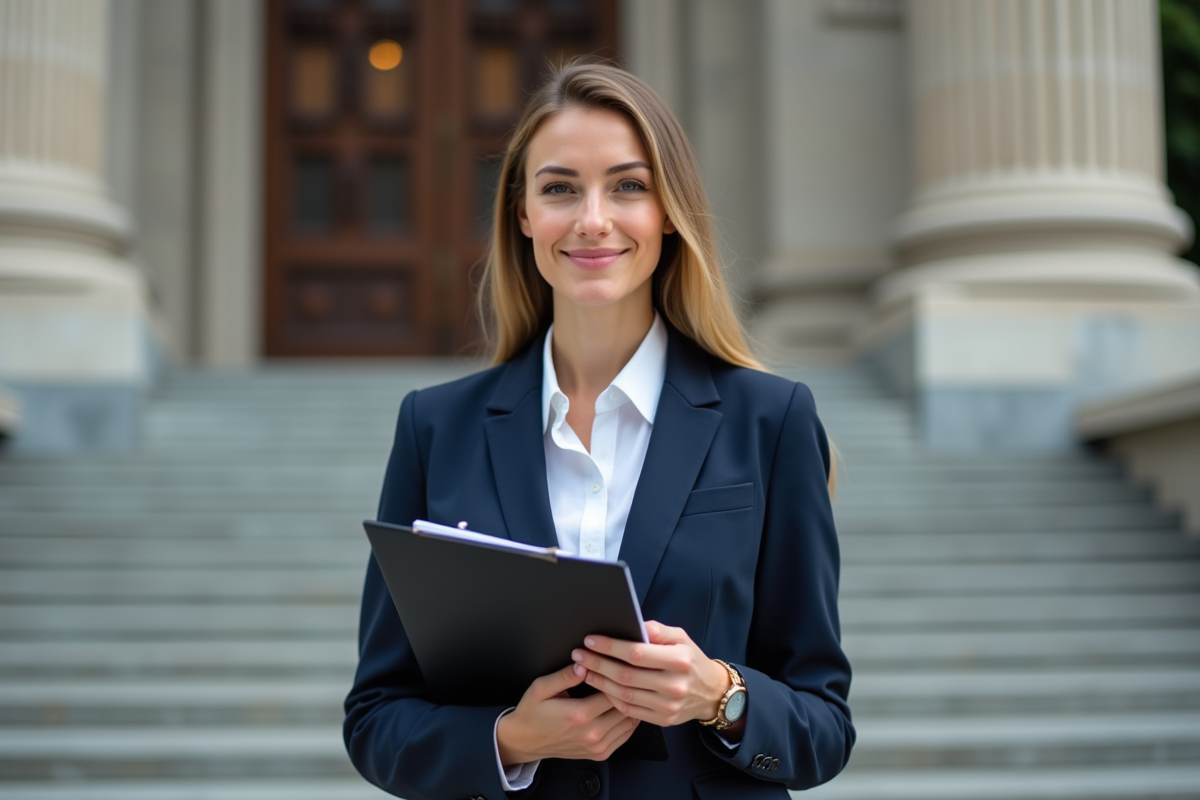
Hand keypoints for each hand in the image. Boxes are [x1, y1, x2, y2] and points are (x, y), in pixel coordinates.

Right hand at [496, 662, 639, 765]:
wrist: (525, 741)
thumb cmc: (532, 713)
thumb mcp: (541, 688)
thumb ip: (563, 676)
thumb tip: (583, 665)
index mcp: (579, 714)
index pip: (612, 691)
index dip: (616, 677)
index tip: (613, 668)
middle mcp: (592, 733)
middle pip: (625, 707)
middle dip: (626, 690)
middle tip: (624, 678)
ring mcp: (598, 747)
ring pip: (629, 722)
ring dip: (630, 706)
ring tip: (626, 691)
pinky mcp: (600, 754)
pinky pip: (625, 736)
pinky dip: (628, 721)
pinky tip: (622, 709)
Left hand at [572, 620, 732, 728]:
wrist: (711, 693)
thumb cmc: (691, 660)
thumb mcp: (680, 638)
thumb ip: (656, 630)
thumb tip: (631, 624)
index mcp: (679, 660)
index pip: (636, 653)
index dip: (610, 647)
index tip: (590, 640)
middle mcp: (674, 685)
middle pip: (626, 675)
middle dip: (597, 663)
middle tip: (578, 655)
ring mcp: (668, 706)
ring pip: (623, 694)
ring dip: (599, 681)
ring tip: (583, 670)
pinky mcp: (662, 720)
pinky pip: (629, 710)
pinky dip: (610, 698)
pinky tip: (600, 686)